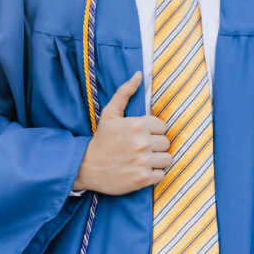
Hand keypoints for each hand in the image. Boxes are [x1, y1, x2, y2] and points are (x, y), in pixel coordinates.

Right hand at [73, 71, 171, 194]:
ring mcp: (143, 162)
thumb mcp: (110, 113)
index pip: (163, 126)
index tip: (143, 135)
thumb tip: (139, 74)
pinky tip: (142, 170)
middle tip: (142, 149)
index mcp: (137, 125)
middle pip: (166, 143)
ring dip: (157, 160)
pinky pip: (161, 175)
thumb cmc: (101, 139)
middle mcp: (142, 143)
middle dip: (156, 145)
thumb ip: (125, 92)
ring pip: (167, 159)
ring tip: (144, 160)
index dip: (153, 131)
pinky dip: (154, 174)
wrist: (86, 167)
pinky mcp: (143, 179)